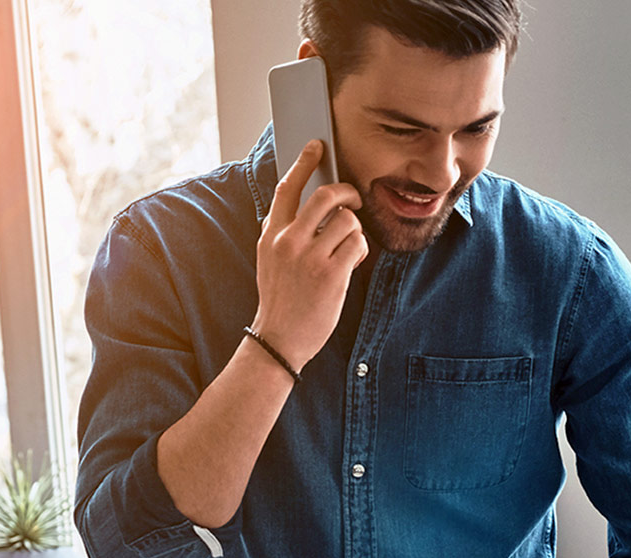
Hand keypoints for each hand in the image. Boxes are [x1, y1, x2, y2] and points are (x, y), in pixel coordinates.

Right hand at [251, 139, 369, 368]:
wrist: (279, 339)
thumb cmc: (280, 298)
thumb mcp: (269, 259)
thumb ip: (282, 231)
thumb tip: (306, 203)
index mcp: (271, 235)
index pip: (287, 188)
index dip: (303, 162)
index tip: (317, 146)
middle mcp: (289, 241)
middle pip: (326, 196)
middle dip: (347, 192)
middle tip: (354, 199)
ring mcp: (310, 257)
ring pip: (348, 219)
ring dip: (355, 229)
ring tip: (348, 245)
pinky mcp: (332, 274)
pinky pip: (358, 244)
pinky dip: (360, 249)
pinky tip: (352, 260)